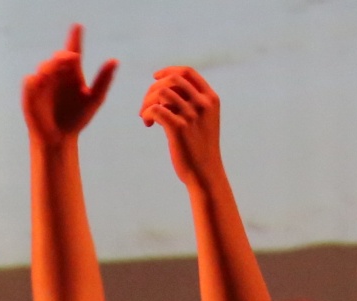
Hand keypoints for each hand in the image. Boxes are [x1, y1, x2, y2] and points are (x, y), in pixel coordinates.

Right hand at [20, 25, 116, 145]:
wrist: (60, 138)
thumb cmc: (78, 118)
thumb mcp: (95, 99)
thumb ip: (104, 80)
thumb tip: (114, 60)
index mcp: (73, 73)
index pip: (73, 51)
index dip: (75, 38)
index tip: (78, 26)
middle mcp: (57, 75)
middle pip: (58, 57)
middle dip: (63, 56)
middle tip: (72, 58)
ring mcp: (43, 84)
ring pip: (43, 67)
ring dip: (51, 67)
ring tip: (58, 70)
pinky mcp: (30, 95)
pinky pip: (29, 81)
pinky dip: (34, 80)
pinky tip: (41, 81)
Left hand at [140, 65, 223, 186]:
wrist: (204, 173)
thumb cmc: (199, 147)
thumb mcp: (202, 120)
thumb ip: (191, 103)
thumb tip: (167, 89)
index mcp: (211, 98)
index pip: (188, 72)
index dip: (168, 71)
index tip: (155, 77)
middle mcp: (203, 103)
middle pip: (172, 79)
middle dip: (153, 89)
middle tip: (146, 106)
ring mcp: (192, 115)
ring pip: (161, 93)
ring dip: (147, 102)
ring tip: (146, 117)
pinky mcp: (178, 129)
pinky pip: (156, 109)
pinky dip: (147, 113)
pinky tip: (148, 124)